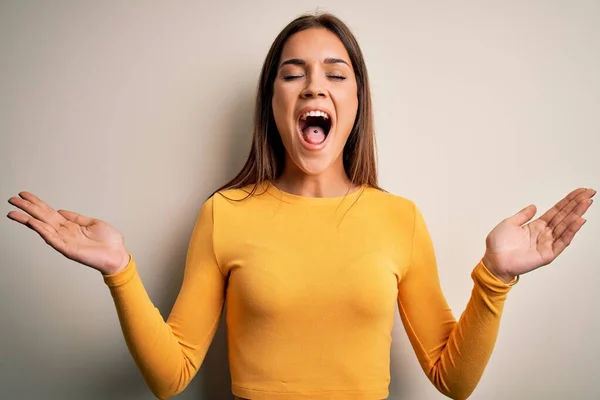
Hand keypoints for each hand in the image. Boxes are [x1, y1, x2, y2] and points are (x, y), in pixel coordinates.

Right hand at [7, 191, 129, 274]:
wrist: (118, 256)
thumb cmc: (109, 242)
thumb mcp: (93, 223)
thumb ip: (76, 218)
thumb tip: (61, 210)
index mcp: (70, 225)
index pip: (49, 212)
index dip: (37, 203)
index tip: (24, 195)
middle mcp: (65, 232)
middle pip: (42, 217)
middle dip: (27, 208)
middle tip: (12, 199)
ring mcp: (65, 241)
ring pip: (42, 227)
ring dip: (28, 219)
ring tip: (14, 211)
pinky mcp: (67, 249)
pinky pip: (52, 238)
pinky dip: (42, 230)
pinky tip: (32, 222)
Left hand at [482, 187, 594, 282]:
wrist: (493, 260)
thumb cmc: (498, 245)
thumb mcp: (509, 223)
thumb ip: (523, 215)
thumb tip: (533, 206)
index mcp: (536, 226)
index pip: (557, 211)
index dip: (568, 201)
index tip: (580, 191)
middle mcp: (544, 234)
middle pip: (564, 216)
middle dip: (577, 204)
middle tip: (589, 193)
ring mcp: (547, 243)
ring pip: (566, 226)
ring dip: (577, 214)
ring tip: (586, 202)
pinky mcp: (547, 254)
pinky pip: (562, 241)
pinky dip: (571, 231)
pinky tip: (579, 220)